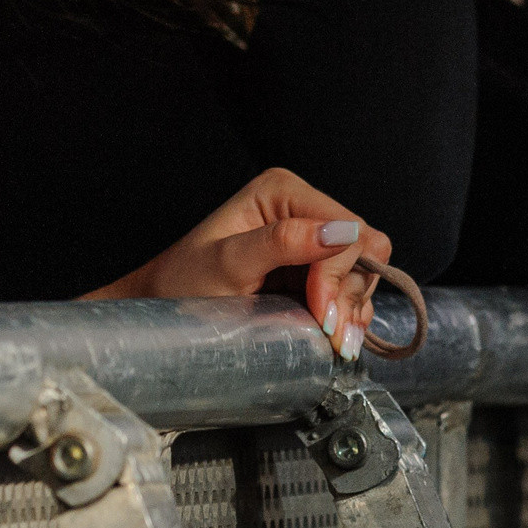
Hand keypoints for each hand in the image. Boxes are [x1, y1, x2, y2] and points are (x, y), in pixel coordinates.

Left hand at [86, 168, 390, 360]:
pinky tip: (331, 333)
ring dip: (351, 308)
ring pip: (363, 273)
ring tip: (327, 336)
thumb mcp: (228, 264)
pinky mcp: (311, 270)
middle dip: (348, 293)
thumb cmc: (184, 285)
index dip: (341, 272)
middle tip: (324, 329)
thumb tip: (341, 232)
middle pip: (364, 249)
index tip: (318, 311)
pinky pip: (351, 290)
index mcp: (283, 191)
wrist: (163, 312)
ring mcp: (310, 240)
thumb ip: (283, 243)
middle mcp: (302, 208)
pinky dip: (348, 314)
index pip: (349, 227)